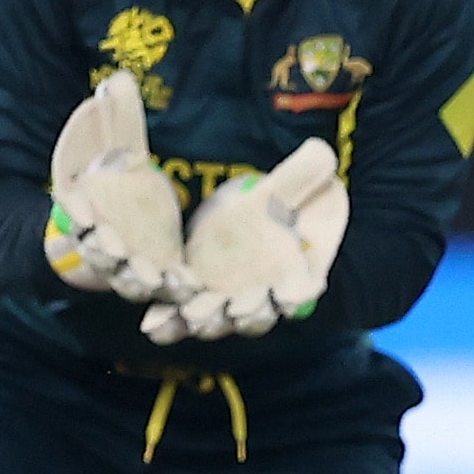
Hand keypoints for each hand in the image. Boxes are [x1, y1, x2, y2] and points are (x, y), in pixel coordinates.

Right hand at [45, 73, 187, 299]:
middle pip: (98, 252)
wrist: (114, 217)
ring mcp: (126, 264)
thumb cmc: (108, 176)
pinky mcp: (156, 275)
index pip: (72, 210)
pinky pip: (162, 288)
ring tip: (160, 280)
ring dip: (143, 282)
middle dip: (108, 255)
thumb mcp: (114, 144)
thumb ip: (116, 118)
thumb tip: (117, 78)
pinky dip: (174, 290)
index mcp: (81, 206)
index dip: (76, 213)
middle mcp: (98, 241)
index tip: (84, 214)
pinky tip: (192, 287)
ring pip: (129, 279)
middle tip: (120, 253)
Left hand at [145, 137, 347, 342]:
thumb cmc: (271, 206)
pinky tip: (152, 322)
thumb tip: (322, 151)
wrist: (239, 216)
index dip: (293, 295)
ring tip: (192, 315)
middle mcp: (258, 302)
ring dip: (205, 320)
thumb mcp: (283, 188)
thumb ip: (301, 175)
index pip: (298, 292)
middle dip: (247, 314)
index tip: (285, 293)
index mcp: (292, 277)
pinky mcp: (189, 302)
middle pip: (255, 317)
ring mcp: (223, 307)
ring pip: (214, 321)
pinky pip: (178, 315)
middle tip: (237, 309)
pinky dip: (168, 320)